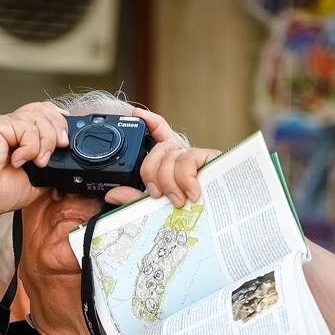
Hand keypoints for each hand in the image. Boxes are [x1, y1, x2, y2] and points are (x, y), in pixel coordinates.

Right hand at [0, 101, 69, 216]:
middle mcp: (16, 128)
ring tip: (37, 162)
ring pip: (41, 116)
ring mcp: (7, 124)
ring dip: (47, 141)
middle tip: (60, 149)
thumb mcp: (36, 183)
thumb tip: (67, 165)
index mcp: (24, 138)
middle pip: (47, 109)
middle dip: (60, 128)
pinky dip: (30, 147)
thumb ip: (51, 169)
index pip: (49, 115)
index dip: (61, 124)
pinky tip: (17, 160)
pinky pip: (27, 127)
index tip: (66, 144)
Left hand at [104, 108, 219, 207]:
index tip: (136, 115)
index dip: (148, 123)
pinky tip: (192, 192)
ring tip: (178, 201)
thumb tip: (112, 195)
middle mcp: (181, 156)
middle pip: (157, 150)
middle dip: (152, 173)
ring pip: (171, 155)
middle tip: (158, 196)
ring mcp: (195, 156)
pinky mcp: (210, 158)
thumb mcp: (158, 208)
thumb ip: (136, 199)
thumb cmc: (191, 213)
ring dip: (169, 180)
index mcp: (169, 165)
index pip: (158, 135)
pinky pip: (188, 159)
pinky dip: (186, 177)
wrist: (223, 220)